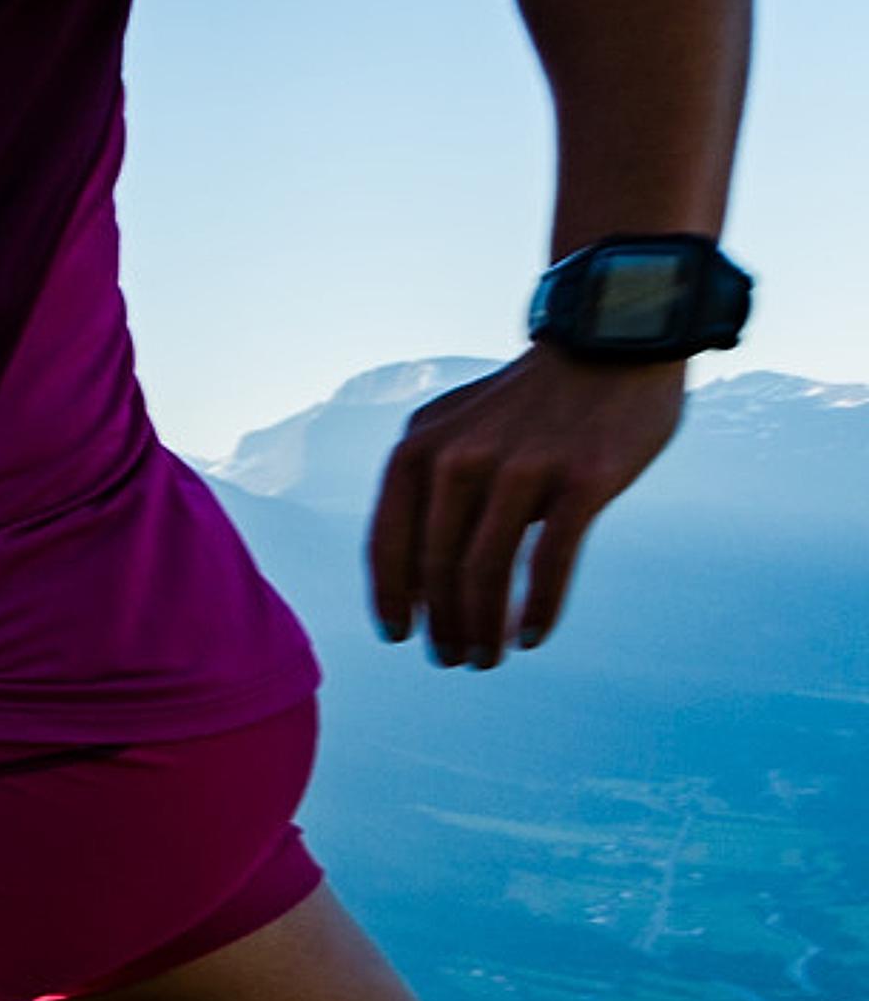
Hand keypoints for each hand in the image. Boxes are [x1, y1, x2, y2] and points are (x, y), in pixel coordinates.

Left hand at [365, 347, 686, 667]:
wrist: (612, 343)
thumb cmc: (530, 402)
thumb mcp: (456, 428)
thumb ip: (427, 487)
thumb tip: (409, 578)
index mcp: (419, 449)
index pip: (387, 543)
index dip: (390, 599)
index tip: (399, 637)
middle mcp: (460, 459)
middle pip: (437, 569)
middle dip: (441, 626)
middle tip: (454, 657)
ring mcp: (521, 469)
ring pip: (484, 575)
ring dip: (483, 629)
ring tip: (487, 657)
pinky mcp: (582, 481)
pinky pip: (548, 565)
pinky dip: (539, 611)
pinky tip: (534, 636)